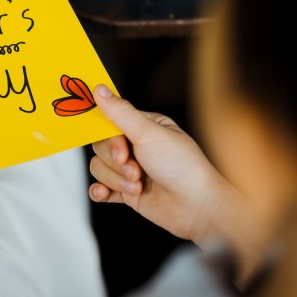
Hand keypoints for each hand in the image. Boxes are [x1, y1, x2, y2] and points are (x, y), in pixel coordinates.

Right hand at [88, 84, 236, 244]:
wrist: (197, 207)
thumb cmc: (182, 167)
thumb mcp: (149, 133)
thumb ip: (120, 112)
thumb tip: (100, 89)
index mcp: (144, 127)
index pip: (109, 124)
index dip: (110, 139)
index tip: (122, 149)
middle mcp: (136, 147)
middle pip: (100, 147)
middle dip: (115, 163)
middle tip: (136, 170)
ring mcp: (130, 170)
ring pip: (99, 168)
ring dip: (115, 179)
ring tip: (137, 186)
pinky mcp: (127, 192)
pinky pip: (100, 188)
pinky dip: (100, 191)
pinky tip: (106, 193)